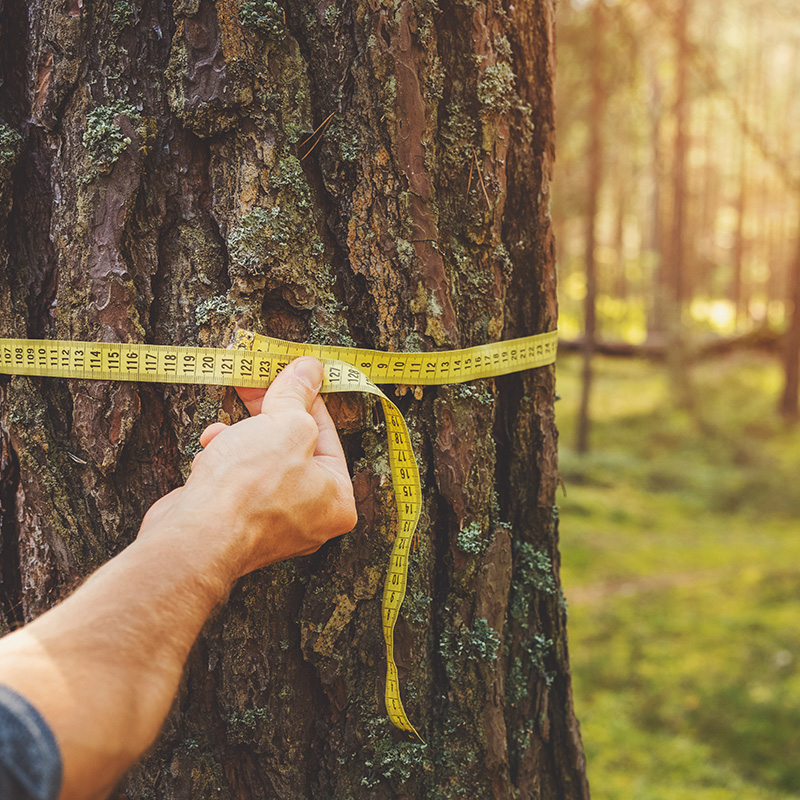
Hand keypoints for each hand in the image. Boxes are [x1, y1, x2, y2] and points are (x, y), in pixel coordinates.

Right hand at [139, 357, 356, 584]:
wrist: (193, 537)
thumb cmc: (249, 487)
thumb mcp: (286, 424)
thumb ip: (298, 395)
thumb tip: (309, 369)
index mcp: (337, 499)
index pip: (326, 434)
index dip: (305, 396)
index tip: (290, 370)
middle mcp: (310, 516)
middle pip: (293, 446)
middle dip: (268, 415)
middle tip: (252, 383)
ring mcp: (272, 523)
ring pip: (261, 460)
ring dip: (241, 437)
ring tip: (223, 432)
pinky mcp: (237, 524)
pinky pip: (238, 480)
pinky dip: (224, 461)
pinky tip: (210, 452)